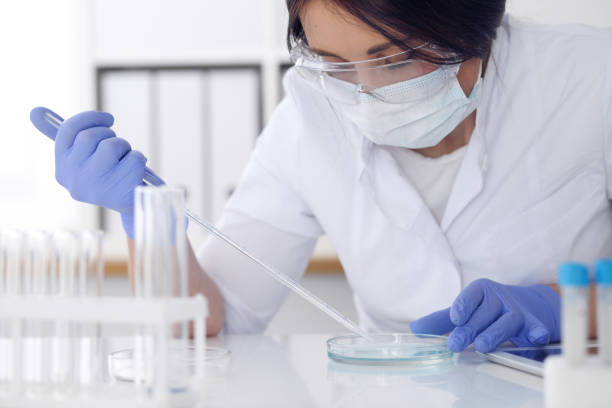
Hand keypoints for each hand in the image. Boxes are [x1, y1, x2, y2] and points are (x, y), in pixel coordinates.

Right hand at [54, 111, 145, 237]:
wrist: (130, 205)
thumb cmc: (107, 176)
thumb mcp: (85, 160)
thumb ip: (69, 137)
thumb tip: (34, 110)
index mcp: (62, 170)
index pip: (69, 131)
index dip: (89, 119)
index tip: (107, 119)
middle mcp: (74, 179)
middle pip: (90, 136)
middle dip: (109, 135)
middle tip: (117, 146)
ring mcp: (97, 185)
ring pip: (112, 145)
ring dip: (124, 147)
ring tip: (125, 160)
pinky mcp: (121, 189)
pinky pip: (134, 157)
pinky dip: (139, 159)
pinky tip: (135, 173)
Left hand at [409, 278, 559, 352]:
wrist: (529, 306)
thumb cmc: (489, 309)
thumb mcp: (465, 311)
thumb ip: (441, 320)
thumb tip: (415, 329)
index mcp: (481, 290)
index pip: (470, 295)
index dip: (462, 306)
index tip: (455, 318)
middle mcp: (500, 298)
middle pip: (483, 314)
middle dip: (469, 330)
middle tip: (454, 345)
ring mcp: (518, 310)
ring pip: (506, 322)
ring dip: (494, 333)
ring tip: (481, 346)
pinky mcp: (536, 324)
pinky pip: (537, 328)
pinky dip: (537, 332)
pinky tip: (535, 337)